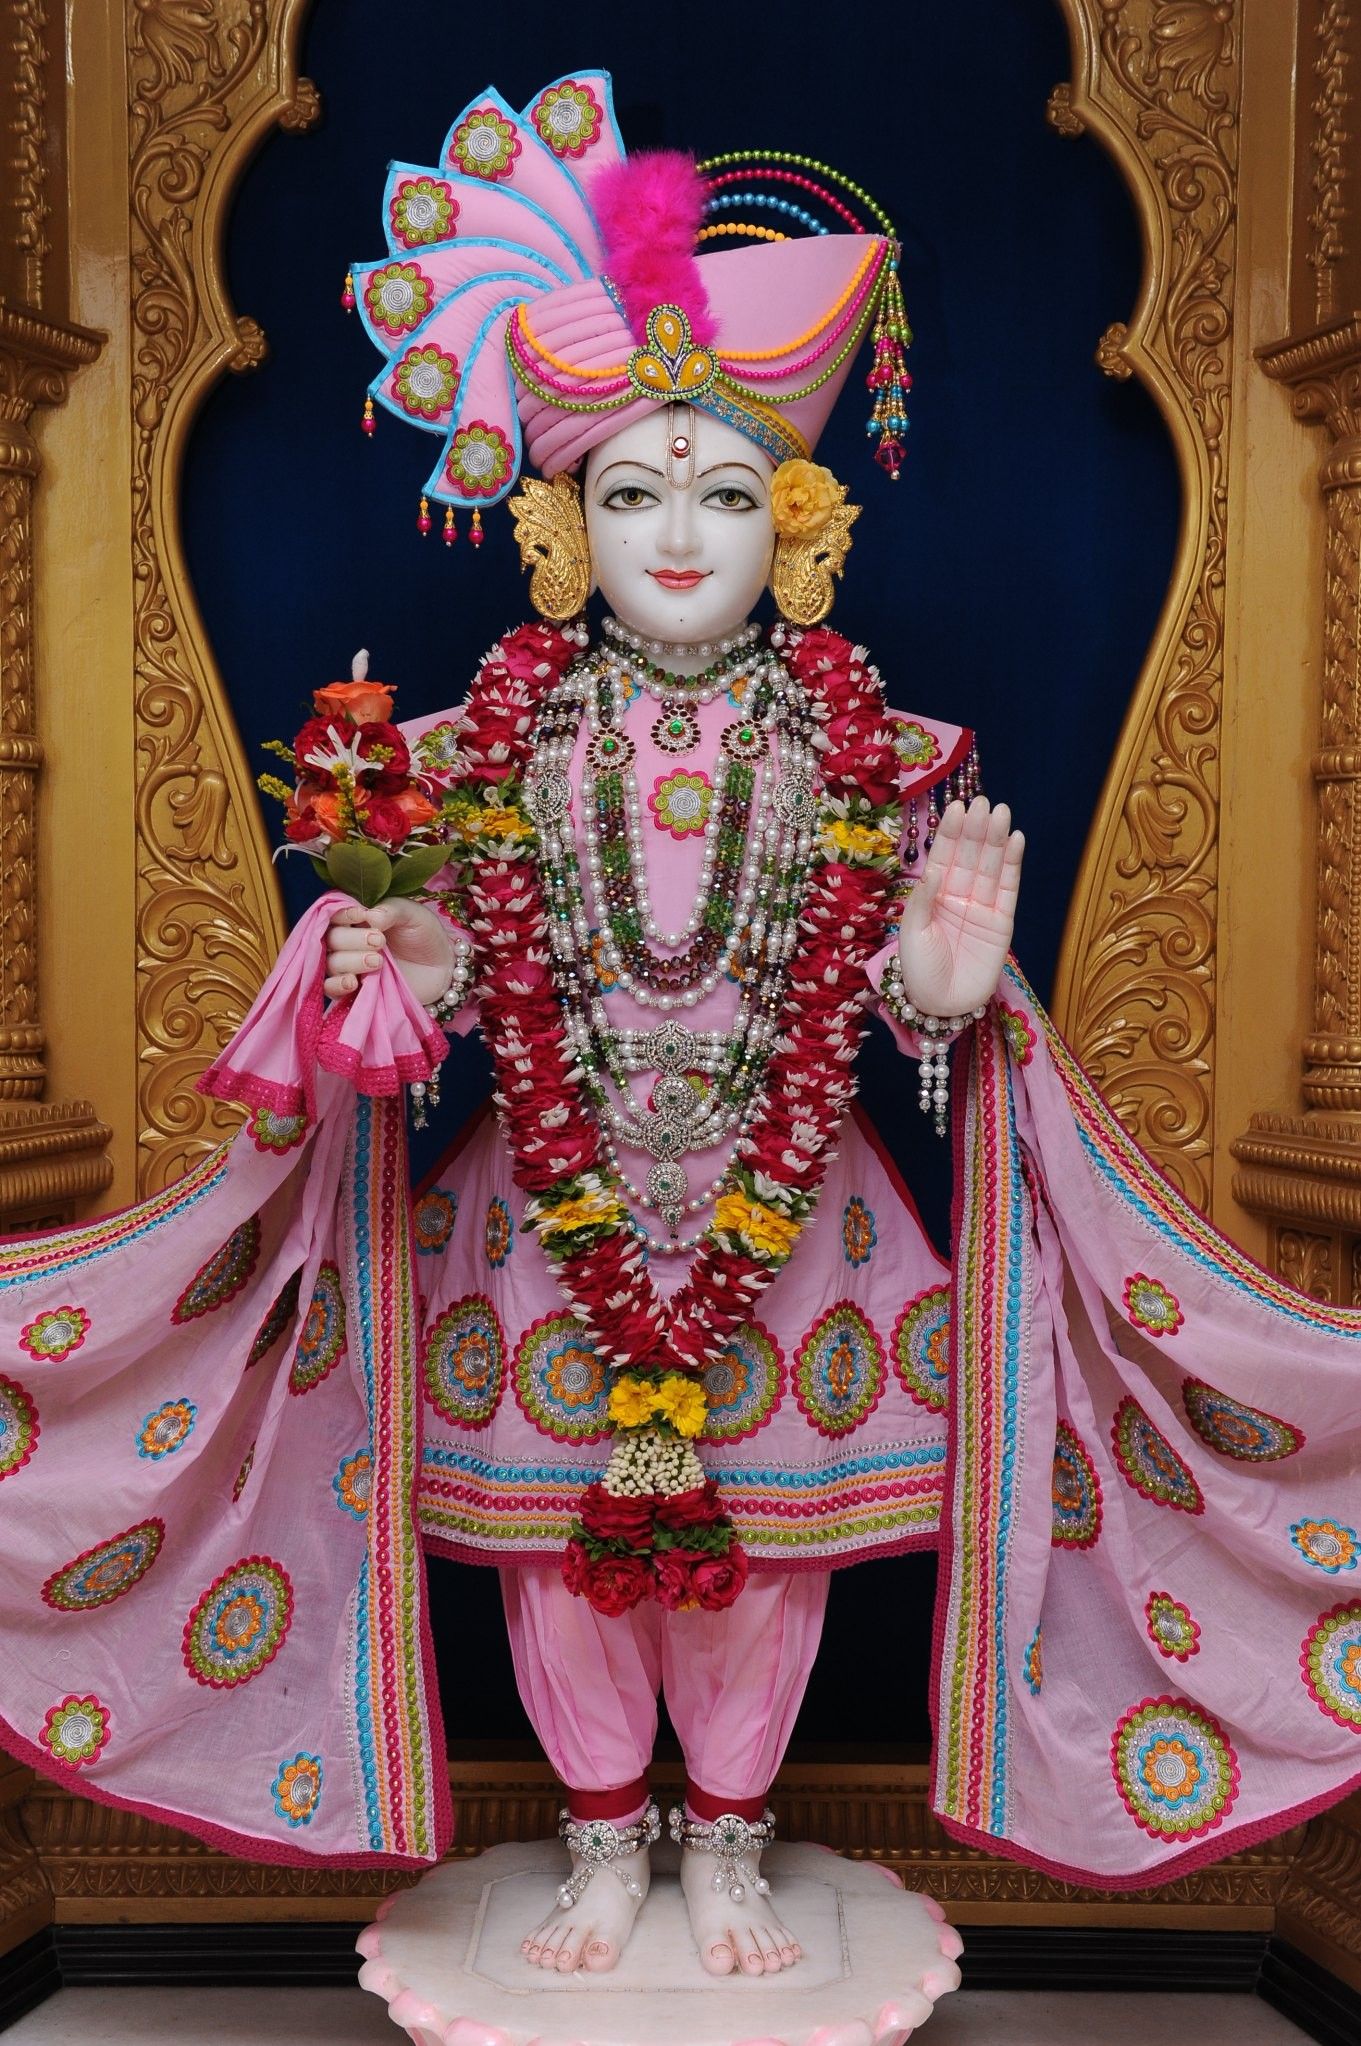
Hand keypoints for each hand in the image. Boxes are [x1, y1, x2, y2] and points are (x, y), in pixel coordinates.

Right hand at [323, 899, 455, 1007]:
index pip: (334, 914)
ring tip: (378, 961)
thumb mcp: (412, 914)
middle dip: (352, 940)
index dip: (342, 914)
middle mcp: (347, 941)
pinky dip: (337, 985)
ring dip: (350, 961)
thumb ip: (391, 911)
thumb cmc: (424, 935)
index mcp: (356, 919)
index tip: (362, 916)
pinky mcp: (353, 989)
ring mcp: (349, 966)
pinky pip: (330, 989)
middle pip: (330, 939)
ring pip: (331, 963)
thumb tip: (370, 916)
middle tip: (380, 941)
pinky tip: (353, 982)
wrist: (441, 967)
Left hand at [896, 797, 1023, 1016]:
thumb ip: (922, 900)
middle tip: (984, 802)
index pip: (944, 857)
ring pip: (991, 867)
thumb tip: (934, 868)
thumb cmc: (919, 972)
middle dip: (976, 830)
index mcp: (932, 897)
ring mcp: (982, 908)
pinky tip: (1016, 841)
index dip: (951, 833)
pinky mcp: (1002, 923)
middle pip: (970, 857)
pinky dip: (1013, 865)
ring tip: (1002, 812)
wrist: (940, 1006)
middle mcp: (958, 897)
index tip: (958, 808)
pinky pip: (1009, 890)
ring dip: (996, 840)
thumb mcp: (911, 934)